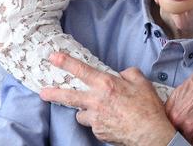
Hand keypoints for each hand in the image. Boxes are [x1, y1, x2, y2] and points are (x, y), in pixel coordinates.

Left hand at [40, 53, 175, 145]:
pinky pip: (93, 125)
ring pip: (81, 114)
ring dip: (86, 111)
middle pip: (69, 96)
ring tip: (100, 111)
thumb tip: (121, 74)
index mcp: (106, 85)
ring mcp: (95, 119)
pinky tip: (112, 122)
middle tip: (42, 92)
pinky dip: (99, 122)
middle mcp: (97, 101)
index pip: (82, 70)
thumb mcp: (142, 82)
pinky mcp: (98, 132)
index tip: (53, 57)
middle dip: (53, 93)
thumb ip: (129, 73)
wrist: (150, 134)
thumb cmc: (148, 108)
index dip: (66, 63)